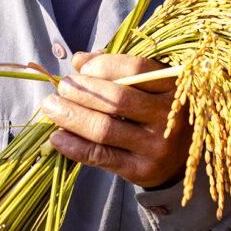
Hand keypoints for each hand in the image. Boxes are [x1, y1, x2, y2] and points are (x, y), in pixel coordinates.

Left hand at [39, 51, 190, 188]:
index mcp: (173, 87)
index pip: (135, 69)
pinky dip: (74, 145)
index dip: (102, 65)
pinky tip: (56, 137)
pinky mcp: (141, 170)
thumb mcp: (146, 87)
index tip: (80, 69)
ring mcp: (156, 146)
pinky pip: (100, 156)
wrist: (179, 159)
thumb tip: (78, 60)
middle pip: (117, 99)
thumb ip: (115, 70)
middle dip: (81, 91)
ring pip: (104, 128)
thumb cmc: (155, 113)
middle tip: (61, 87)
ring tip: (51, 107)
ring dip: (71, 116)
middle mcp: (168, 116)